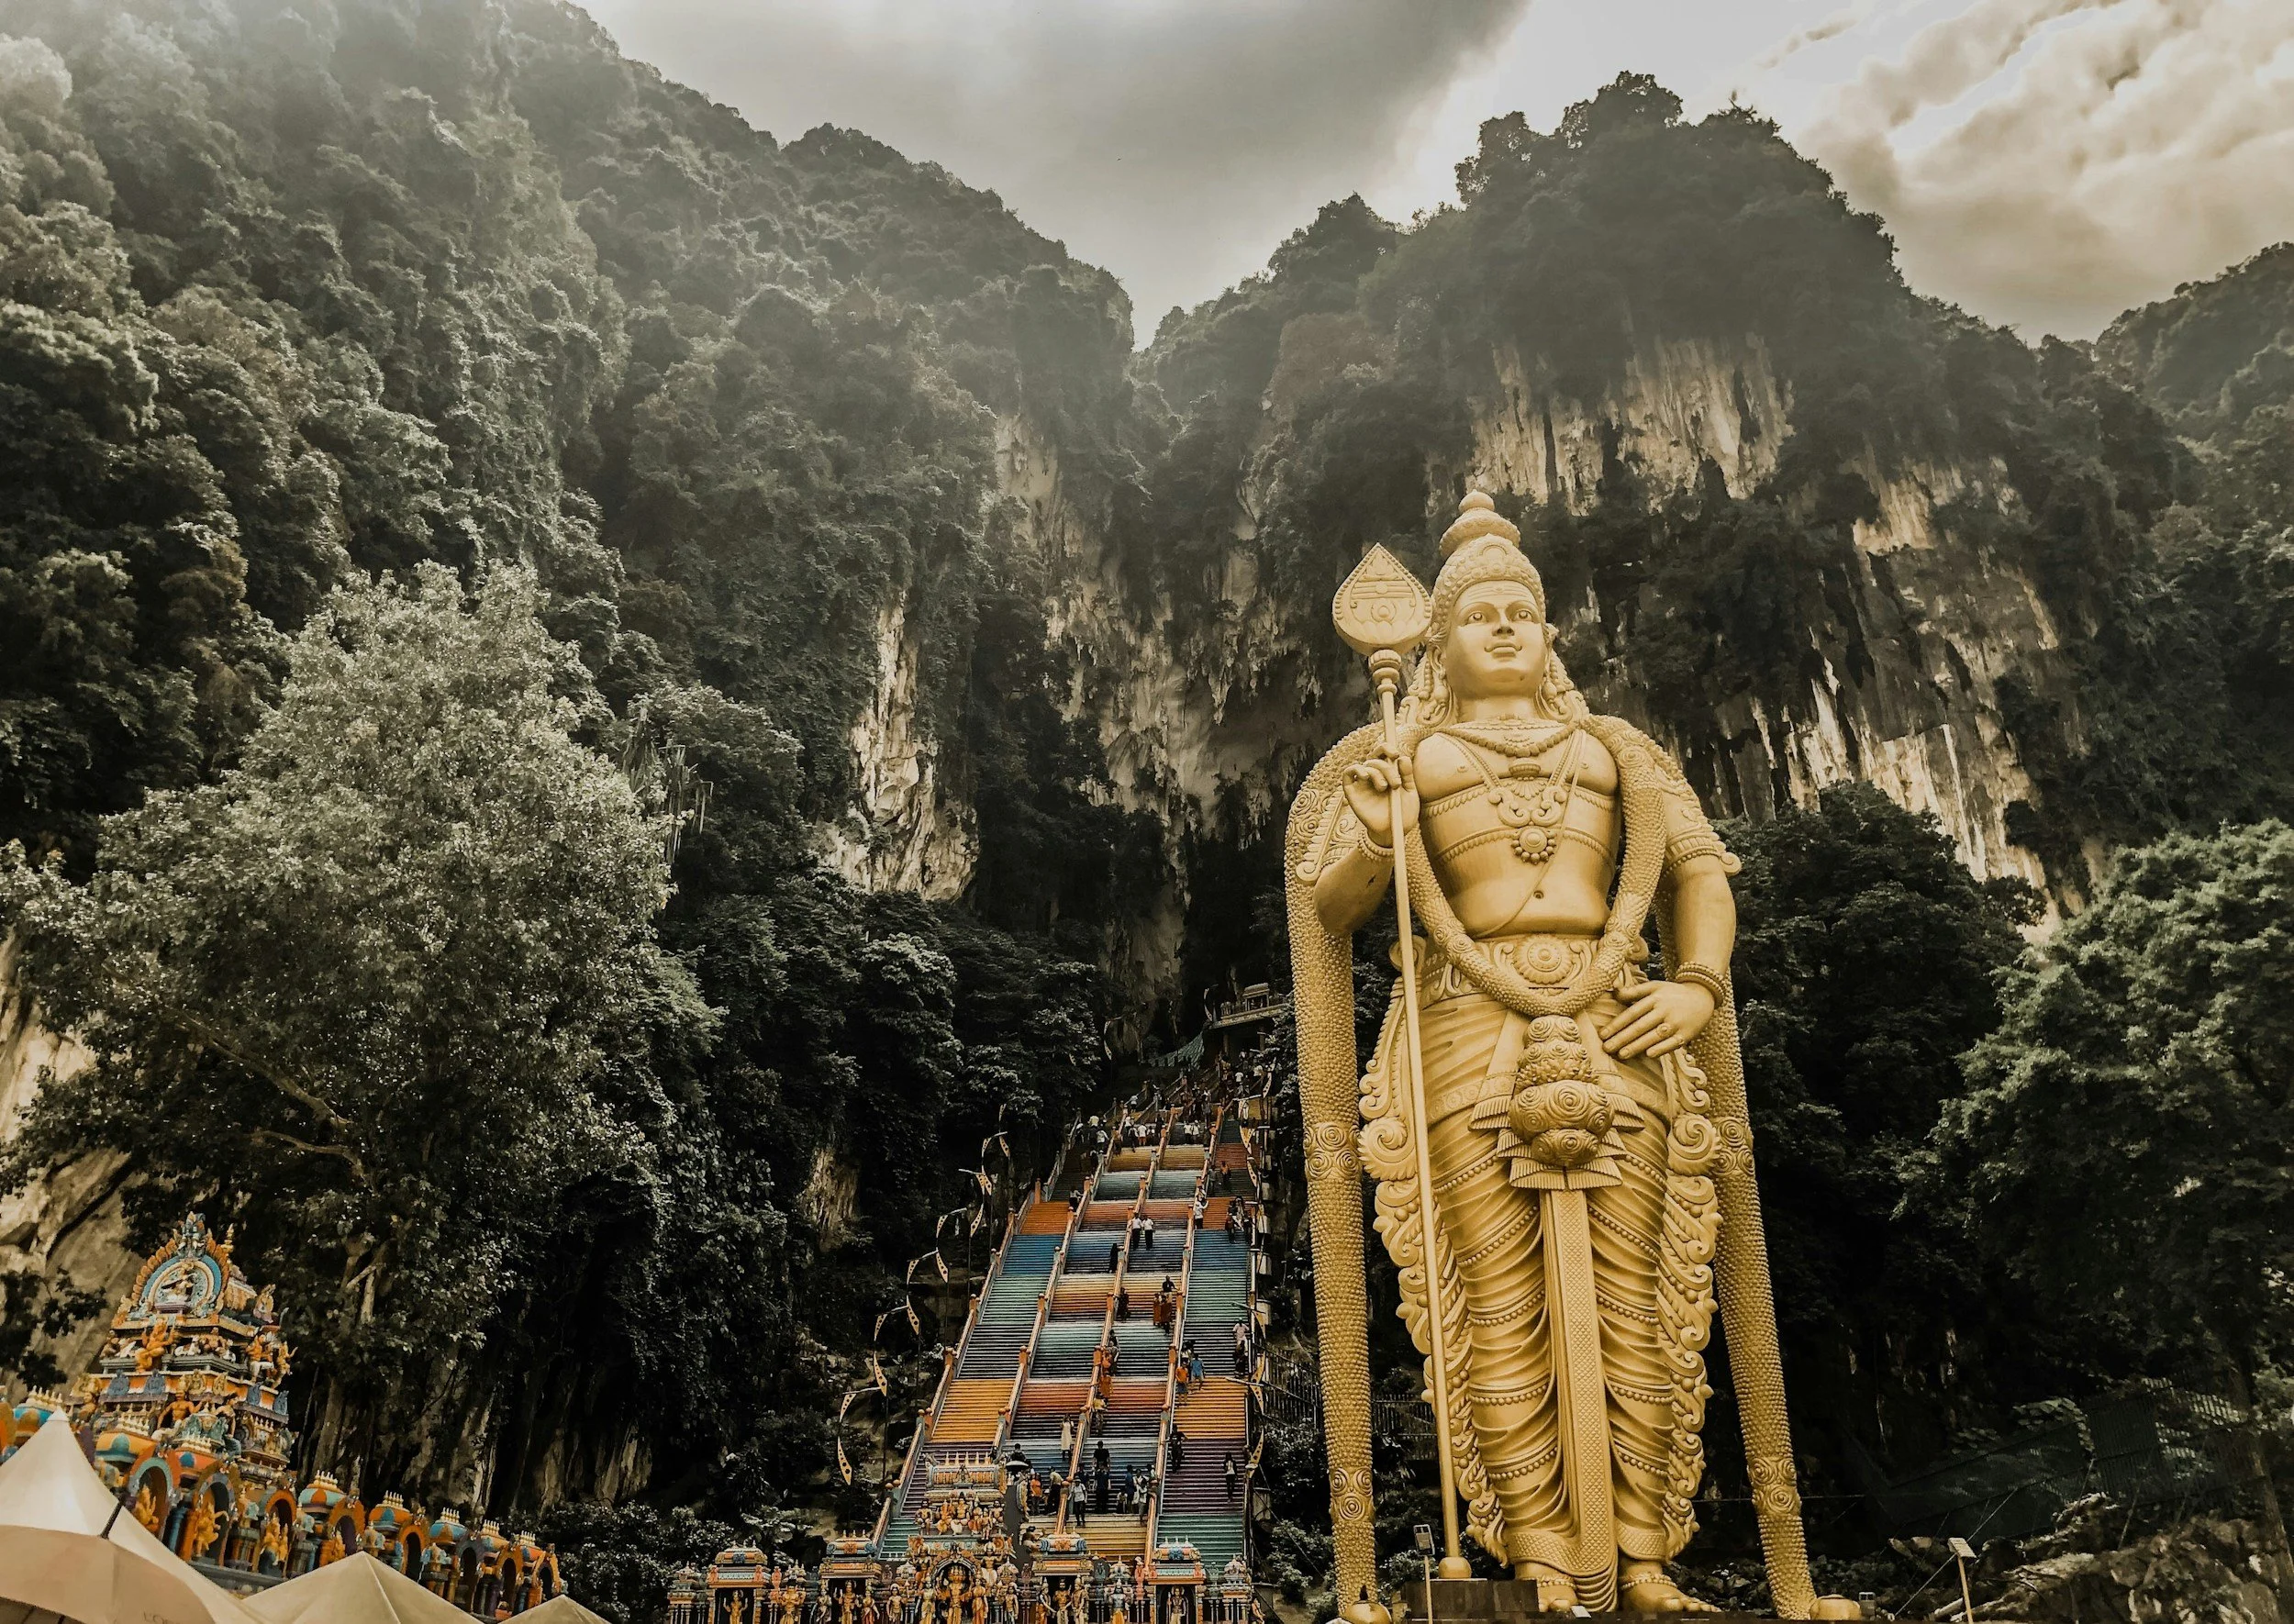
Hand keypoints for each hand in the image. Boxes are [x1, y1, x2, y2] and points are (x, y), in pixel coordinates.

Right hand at [1342, 748, 1416, 846]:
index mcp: (1388, 773)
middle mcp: (1374, 776)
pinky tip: (1365, 777)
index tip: (1396, 754)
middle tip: (1395, 784)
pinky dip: (1356, 769)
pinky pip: (1348, 773)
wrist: (1394, 832)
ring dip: (1376, 773)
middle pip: (1376, 760)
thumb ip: (1407, 775)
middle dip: (1388, 769)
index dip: (1387, 748)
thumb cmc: (1403, 813)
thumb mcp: (1410, 793)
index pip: (1383, 753)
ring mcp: (1362, 783)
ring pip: (1365, 765)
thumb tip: (1403, 757)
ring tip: (1384, 788)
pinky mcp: (1352, 792)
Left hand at [1598, 978, 1716, 1059]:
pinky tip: (1649, 1054)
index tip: (1602, 1034)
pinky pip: (1673, 1043)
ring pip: (1654, 1036)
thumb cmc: (1673, 994)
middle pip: (1640, 1026)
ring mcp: (1676, 1022)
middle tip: (1606, 1048)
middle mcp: (1664, 1010)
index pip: (1632, 1013)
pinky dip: (1662, 1048)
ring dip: (1637, 1046)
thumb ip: (1634, 991)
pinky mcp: (1687, 1034)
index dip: (1617, 1024)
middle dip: (1622, 1038)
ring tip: (1621, 1054)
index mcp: (1654, 998)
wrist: (1703, 997)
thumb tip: (1614, 991)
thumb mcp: (1654, 987)